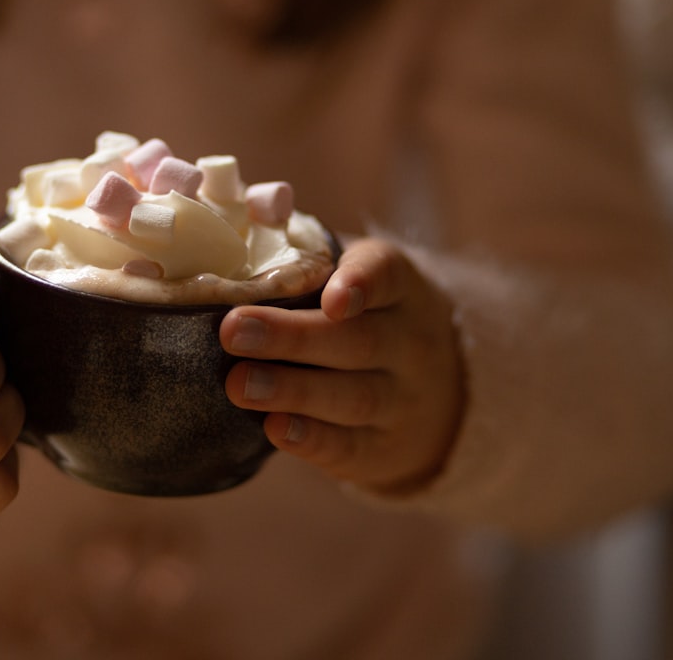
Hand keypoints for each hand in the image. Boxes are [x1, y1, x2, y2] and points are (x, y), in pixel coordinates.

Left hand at [220, 237, 464, 493]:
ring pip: (351, 396)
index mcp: (400, 288)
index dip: (359, 284)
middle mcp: (409, 344)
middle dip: (291, 337)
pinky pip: (349, 446)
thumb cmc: (365, 319)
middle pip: (356, 340)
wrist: (440, 394)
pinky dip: (311, 438)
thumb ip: (303, 260)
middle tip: (233, 330)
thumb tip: (232, 222)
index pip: (386, 275)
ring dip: (291, 390)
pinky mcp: (382, 449)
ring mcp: (401, 401)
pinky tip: (273, 428)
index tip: (330, 297)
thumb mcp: (356, 280)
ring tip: (238, 384)